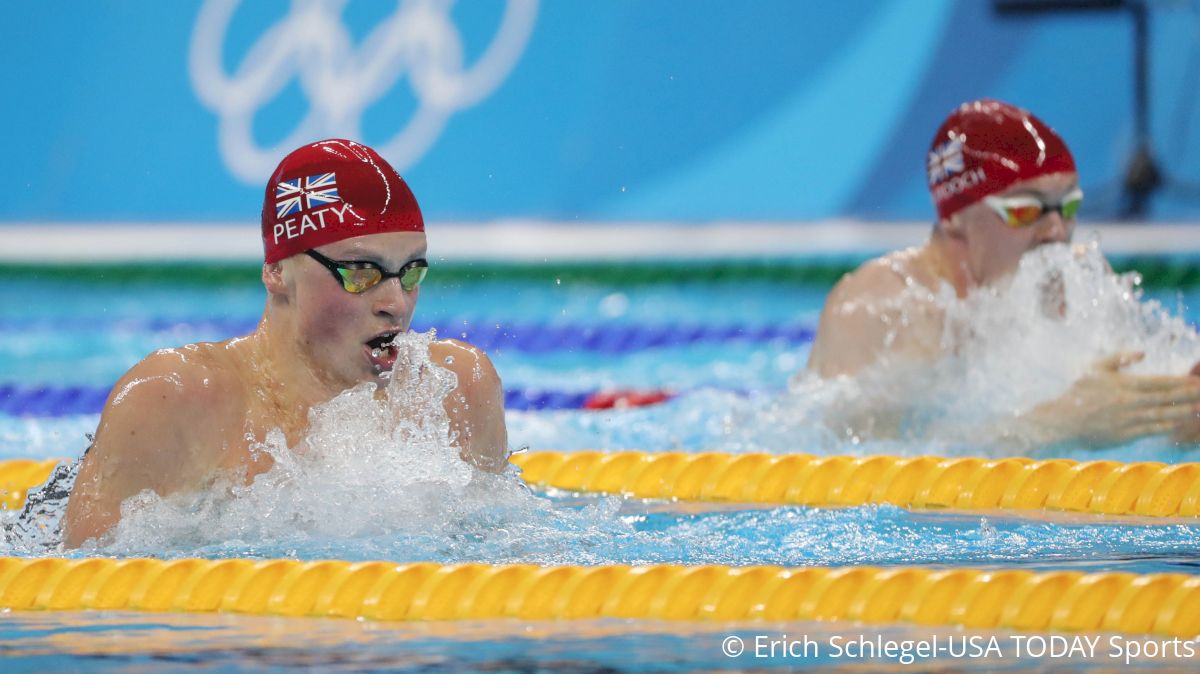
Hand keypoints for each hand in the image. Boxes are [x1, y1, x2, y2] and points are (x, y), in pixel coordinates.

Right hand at [1024, 352, 1199, 448]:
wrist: (1062, 421)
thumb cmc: (1078, 392)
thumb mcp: (1095, 368)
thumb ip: (1120, 357)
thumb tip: (1143, 352)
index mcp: (1125, 384)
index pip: (1160, 382)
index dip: (1181, 382)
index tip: (1196, 381)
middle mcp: (1130, 402)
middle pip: (1166, 398)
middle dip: (1189, 396)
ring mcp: (1129, 420)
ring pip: (1163, 415)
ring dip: (1183, 412)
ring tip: (1199, 409)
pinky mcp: (1125, 435)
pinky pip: (1151, 430)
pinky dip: (1167, 427)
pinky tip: (1178, 424)